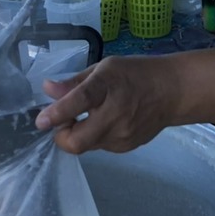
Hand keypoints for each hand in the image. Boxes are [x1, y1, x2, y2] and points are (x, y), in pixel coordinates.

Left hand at [35, 56, 175, 154]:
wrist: (173, 91)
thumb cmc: (135, 73)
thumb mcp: (104, 68)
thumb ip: (75, 82)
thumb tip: (47, 90)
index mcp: (108, 86)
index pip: (80, 101)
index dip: (58, 112)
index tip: (41, 121)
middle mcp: (116, 114)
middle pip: (77, 141)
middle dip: (62, 135)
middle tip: (64, 120)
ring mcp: (123, 135)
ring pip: (86, 146)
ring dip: (79, 134)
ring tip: (91, 115)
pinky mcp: (127, 147)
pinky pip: (100, 146)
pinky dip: (95, 136)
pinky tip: (107, 121)